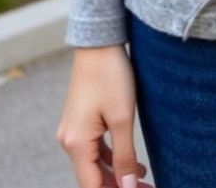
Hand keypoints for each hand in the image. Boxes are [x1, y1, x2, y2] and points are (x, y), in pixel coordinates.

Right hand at [56, 44, 152, 186]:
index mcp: (76, 144)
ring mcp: (73, 129)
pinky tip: (132, 160)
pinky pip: (93, 148)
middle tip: (147, 187)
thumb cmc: (111, 76)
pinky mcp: (80, 120)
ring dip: (117, 174)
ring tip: (144, 178)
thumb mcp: (123, 118)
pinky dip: (111, 158)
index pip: (92, 186)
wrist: (99, 42)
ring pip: (94, 164)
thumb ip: (124, 157)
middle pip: (92, 177)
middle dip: (119, 186)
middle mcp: (69, 140)